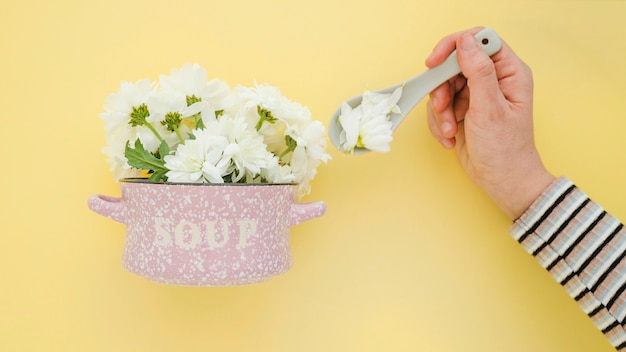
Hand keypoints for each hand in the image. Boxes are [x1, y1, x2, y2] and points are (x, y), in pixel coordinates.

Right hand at [426, 27, 555, 218]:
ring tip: (450, 131)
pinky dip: (439, 123)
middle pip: (454, 64)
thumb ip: (478, 73)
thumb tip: (466, 42)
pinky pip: (439, 106)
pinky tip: (450, 138)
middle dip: (442, 88)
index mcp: (509, 72)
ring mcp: (476, 96)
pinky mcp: (462, 111)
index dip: (455, 46)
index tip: (435, 62)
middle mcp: (492, 80)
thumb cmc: (505, 149)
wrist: (500, 181)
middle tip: (442, 108)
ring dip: (440, 111)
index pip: (479, 40)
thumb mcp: (489, 109)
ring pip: (443, 87)